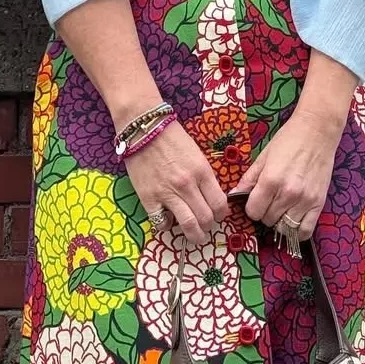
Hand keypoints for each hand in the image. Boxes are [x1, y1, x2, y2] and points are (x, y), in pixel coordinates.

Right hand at [125, 122, 228, 245]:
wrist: (143, 127)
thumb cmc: (171, 137)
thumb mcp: (196, 153)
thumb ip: (204, 176)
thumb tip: (209, 198)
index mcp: (202, 171)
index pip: (219, 204)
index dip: (221, 215)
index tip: (217, 216)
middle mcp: (187, 184)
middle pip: (206, 218)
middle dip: (209, 226)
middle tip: (206, 226)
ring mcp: (167, 193)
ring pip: (188, 225)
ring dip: (194, 235)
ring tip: (195, 236)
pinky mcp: (148, 198)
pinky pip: (161, 223)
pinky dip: (167, 226)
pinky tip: (168, 220)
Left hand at [232, 109, 342, 239]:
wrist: (317, 131)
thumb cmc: (288, 140)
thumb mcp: (264, 156)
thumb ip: (249, 178)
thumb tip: (234, 195)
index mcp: (270, 180)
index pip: (253, 211)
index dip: (251, 207)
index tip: (255, 200)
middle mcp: (287, 193)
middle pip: (268, 220)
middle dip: (265, 212)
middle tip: (270, 199)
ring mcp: (305, 201)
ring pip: (284, 228)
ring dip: (280, 220)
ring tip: (281, 207)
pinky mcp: (319, 204)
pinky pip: (305, 231)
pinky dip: (297, 230)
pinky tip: (294, 218)